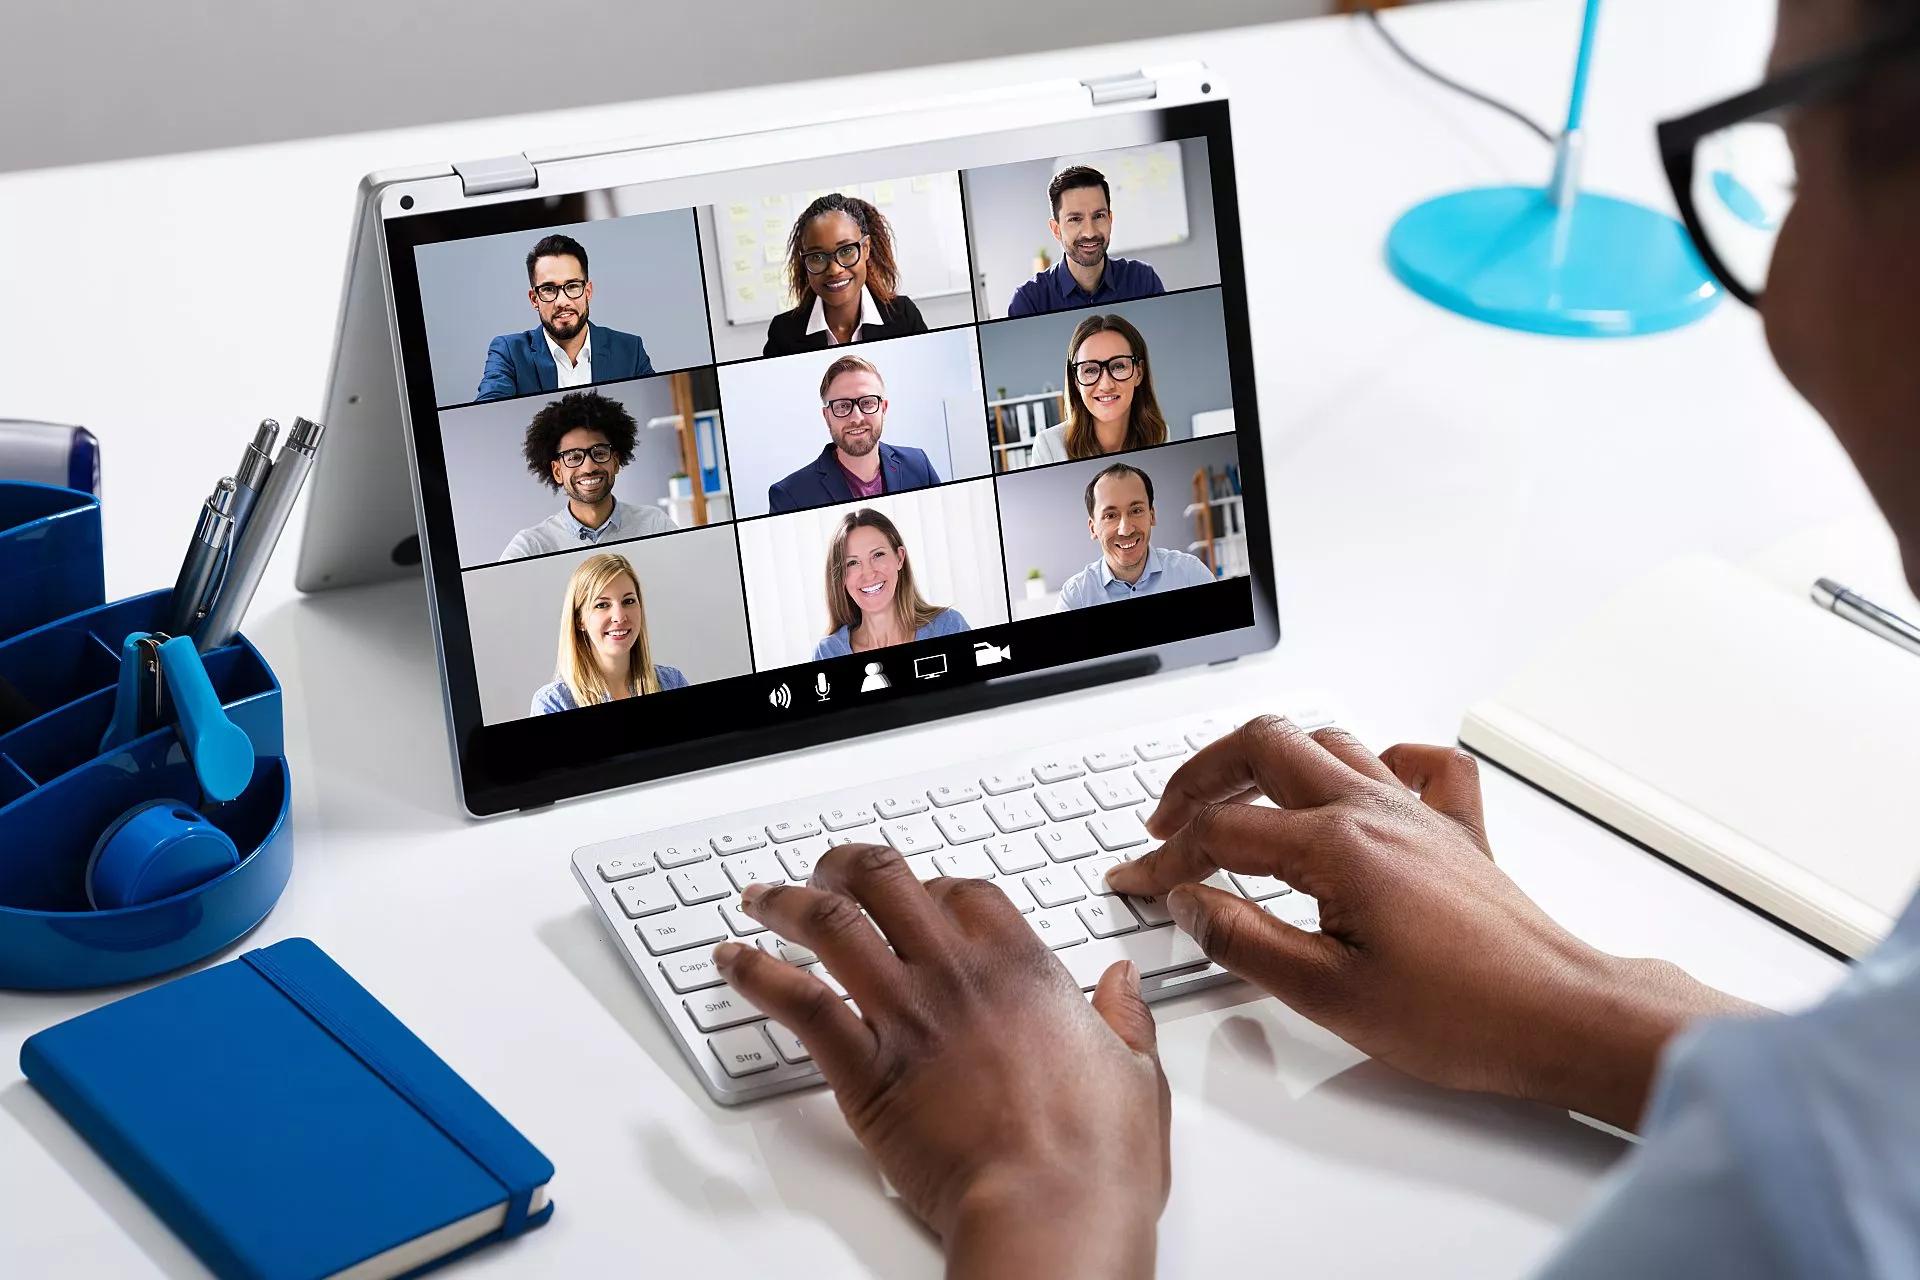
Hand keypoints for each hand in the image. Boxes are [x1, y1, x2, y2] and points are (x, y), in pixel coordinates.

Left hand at [715, 843, 1167, 1278]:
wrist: (1051, 1207)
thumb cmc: (1095, 1156)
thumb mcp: (1136, 1072)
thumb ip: (1123, 1018)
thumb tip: (1122, 984)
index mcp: (1023, 967)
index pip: (961, 891)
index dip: (930, 885)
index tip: (915, 894)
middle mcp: (957, 975)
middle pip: (884, 882)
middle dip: (844, 867)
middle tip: (823, 872)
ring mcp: (906, 1016)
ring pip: (831, 925)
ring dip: (787, 903)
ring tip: (762, 898)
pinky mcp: (864, 1069)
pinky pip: (797, 1001)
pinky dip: (755, 973)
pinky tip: (731, 962)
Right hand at [1106, 716, 1754, 1130]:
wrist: (1562, 1017)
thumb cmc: (1464, 1015)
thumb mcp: (1328, 994)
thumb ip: (1244, 942)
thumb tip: (1189, 905)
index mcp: (1336, 848)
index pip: (1221, 834)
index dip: (1163, 858)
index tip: (1135, 883)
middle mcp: (1375, 812)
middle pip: (1264, 748)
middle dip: (1199, 775)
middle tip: (1166, 818)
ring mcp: (1418, 813)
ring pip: (1328, 741)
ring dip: (1268, 758)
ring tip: (1233, 793)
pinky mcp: (1457, 832)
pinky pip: (1419, 764)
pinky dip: (1380, 758)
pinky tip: (1361, 779)